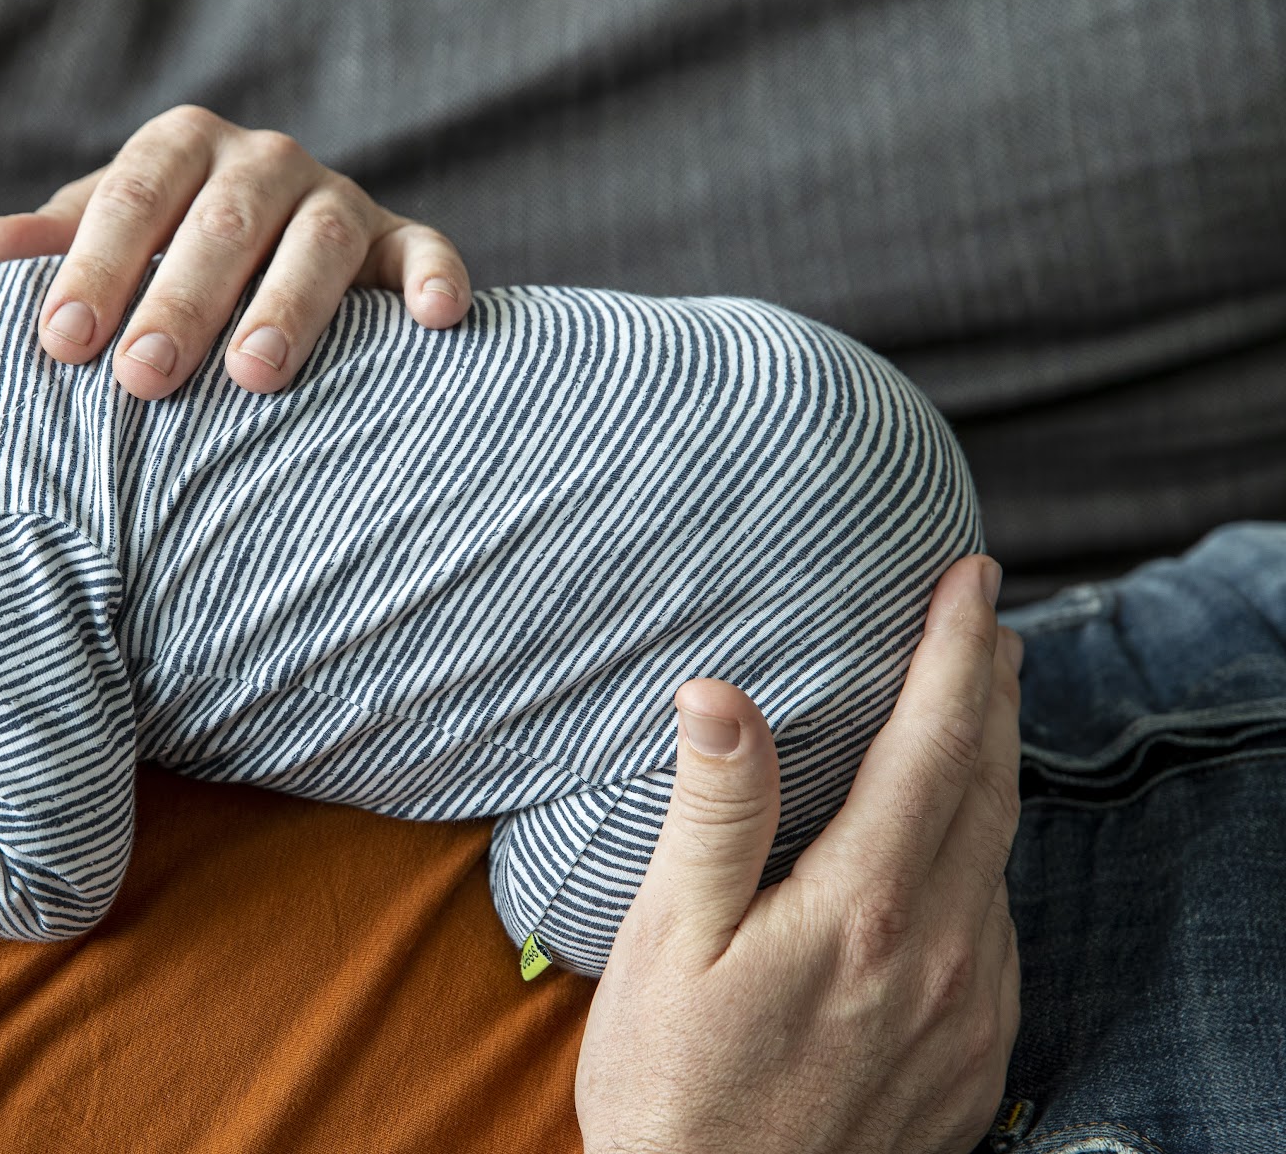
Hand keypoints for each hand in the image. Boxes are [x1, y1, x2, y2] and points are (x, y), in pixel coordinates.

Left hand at [0, 105, 471, 399]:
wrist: (269, 251)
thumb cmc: (167, 259)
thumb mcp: (109, 243)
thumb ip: (55, 247)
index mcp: (183, 149)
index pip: (134, 199)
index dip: (97, 267)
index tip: (63, 343)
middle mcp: (264, 161)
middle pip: (223, 224)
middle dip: (180, 302)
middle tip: (143, 379)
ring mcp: (339, 200)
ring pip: (318, 242)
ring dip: (289, 305)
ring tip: (254, 374)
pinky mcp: (401, 243)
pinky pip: (425, 252)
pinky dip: (435, 279)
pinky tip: (434, 320)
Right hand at [575, 556, 1023, 1153]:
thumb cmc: (671, 1089)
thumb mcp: (666, 945)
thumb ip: (713, 816)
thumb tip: (718, 693)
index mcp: (864, 910)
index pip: (933, 746)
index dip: (956, 652)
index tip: (969, 578)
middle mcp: (940, 954)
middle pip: (988, 787)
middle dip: (992, 692)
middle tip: (987, 619)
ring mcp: (970, 1011)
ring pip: (1000, 857)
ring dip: (993, 771)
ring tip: (972, 712)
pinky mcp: (976, 1056)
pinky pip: (998, 928)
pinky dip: (986, 857)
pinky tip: (956, 847)